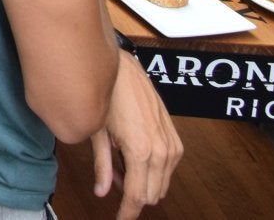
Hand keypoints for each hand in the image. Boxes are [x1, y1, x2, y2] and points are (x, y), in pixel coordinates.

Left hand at [92, 55, 182, 219]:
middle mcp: (161, 151)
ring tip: (119, 162)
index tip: (120, 219)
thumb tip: (101, 191)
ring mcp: (171, 145)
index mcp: (141, 152)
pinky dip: (152, 171)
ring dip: (142, 182)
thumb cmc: (108, 95)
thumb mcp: (98, 133)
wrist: (125, 69)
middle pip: (151, 194)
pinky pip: (168, 168)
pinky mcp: (175, 139)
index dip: (127, 213)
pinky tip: (133, 156)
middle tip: (111, 179)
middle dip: (131, 195)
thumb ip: (101, 165)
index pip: (137, 197)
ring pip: (161, 184)